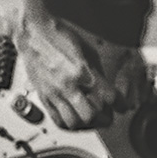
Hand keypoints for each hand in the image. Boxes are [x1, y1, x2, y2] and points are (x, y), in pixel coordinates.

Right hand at [0, 0, 119, 129]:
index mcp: (82, 70)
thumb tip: (107, 88)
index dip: (120, 104)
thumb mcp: (87, 50)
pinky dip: (70, 124)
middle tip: (109, 116)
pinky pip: (57, 119)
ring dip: (87, 125)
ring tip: (93, 120)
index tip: (122, 106)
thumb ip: (98, 72)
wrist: (33, 33)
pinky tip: (76, 119)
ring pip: (73, 122)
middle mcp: (67, 84)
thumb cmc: (59, 36)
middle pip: (91, 115)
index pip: (108, 97)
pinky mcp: (43, 96)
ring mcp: (53, 92)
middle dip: (105, 119)